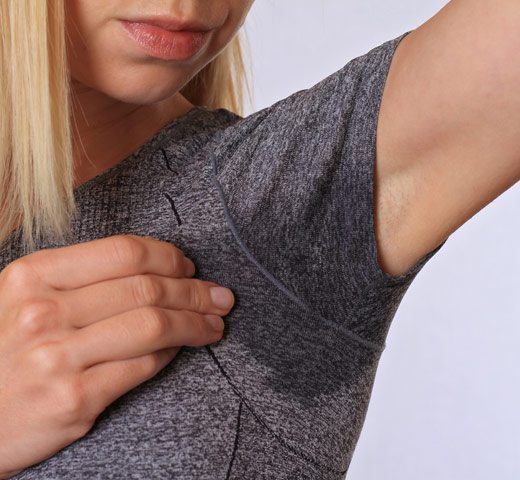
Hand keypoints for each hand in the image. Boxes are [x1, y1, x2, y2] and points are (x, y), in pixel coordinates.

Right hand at [0, 234, 233, 477]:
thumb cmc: (4, 350)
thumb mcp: (25, 299)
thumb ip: (81, 279)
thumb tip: (156, 270)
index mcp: (34, 275)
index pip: (124, 252)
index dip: (169, 257)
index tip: (189, 267)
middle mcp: (44, 312)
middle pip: (147, 289)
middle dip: (196, 291)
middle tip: (220, 297)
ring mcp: (58, 357)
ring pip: (154, 326)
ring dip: (195, 323)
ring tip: (214, 325)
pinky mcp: (74, 400)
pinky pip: (143, 367)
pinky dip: (171, 354)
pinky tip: (181, 349)